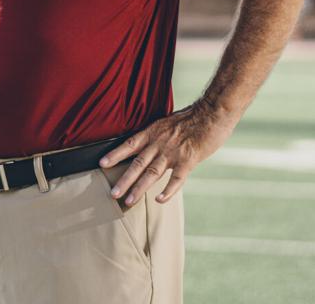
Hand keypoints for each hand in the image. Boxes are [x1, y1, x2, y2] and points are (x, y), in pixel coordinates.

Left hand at [98, 98, 236, 205]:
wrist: (212, 112)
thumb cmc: (193, 117)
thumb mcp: (168, 122)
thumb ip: (158, 135)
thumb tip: (149, 145)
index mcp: (154, 132)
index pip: (130, 144)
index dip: (116, 154)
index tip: (102, 163)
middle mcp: (159, 143)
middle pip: (138, 163)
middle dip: (124, 179)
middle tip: (112, 193)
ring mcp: (173, 152)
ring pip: (152, 173)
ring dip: (139, 188)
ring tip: (128, 201)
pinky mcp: (188, 160)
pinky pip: (177, 178)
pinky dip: (168, 190)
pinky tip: (160, 200)